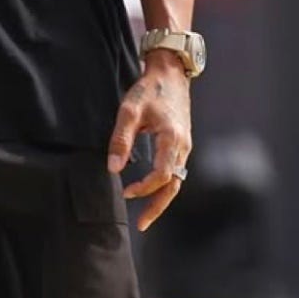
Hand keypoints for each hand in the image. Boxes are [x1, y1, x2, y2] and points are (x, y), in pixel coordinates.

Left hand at [106, 52, 192, 232]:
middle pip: (174, 185)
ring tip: (146, 214)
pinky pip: (176, 171)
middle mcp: (183, 146)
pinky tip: (152, 191)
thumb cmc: (149, 90)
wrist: (170, 73)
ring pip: (177, 181)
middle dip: (158, 207)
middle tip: (142, 224)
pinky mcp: (182, 144)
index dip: (145, 188)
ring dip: (162, 199)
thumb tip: (113, 168)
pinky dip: (165, 186)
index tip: (126, 192)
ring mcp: (185, 146)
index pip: (162, 175)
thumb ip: (120, 140)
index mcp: (172, 138)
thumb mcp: (129, 111)